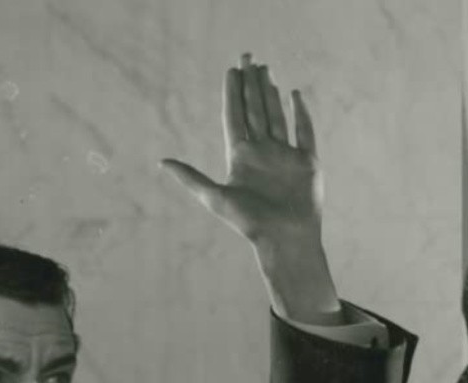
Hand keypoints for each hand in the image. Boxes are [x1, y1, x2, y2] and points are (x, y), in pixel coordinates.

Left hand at [162, 55, 341, 324]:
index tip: (231, 70)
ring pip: (276, 115)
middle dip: (251, 84)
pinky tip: (294, 95)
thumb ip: (191, 178)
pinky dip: (300, 113)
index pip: (235, 117)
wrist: (286, 239)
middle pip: (255, 110)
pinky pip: (304, 131)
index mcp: (240, 157)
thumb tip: (161, 163)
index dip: (233, 93)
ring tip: (265, 70)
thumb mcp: (215, 198)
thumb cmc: (250, 223)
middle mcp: (262, 152)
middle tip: (247, 58)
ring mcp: (284, 155)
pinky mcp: (306, 161)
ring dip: (270, 93)